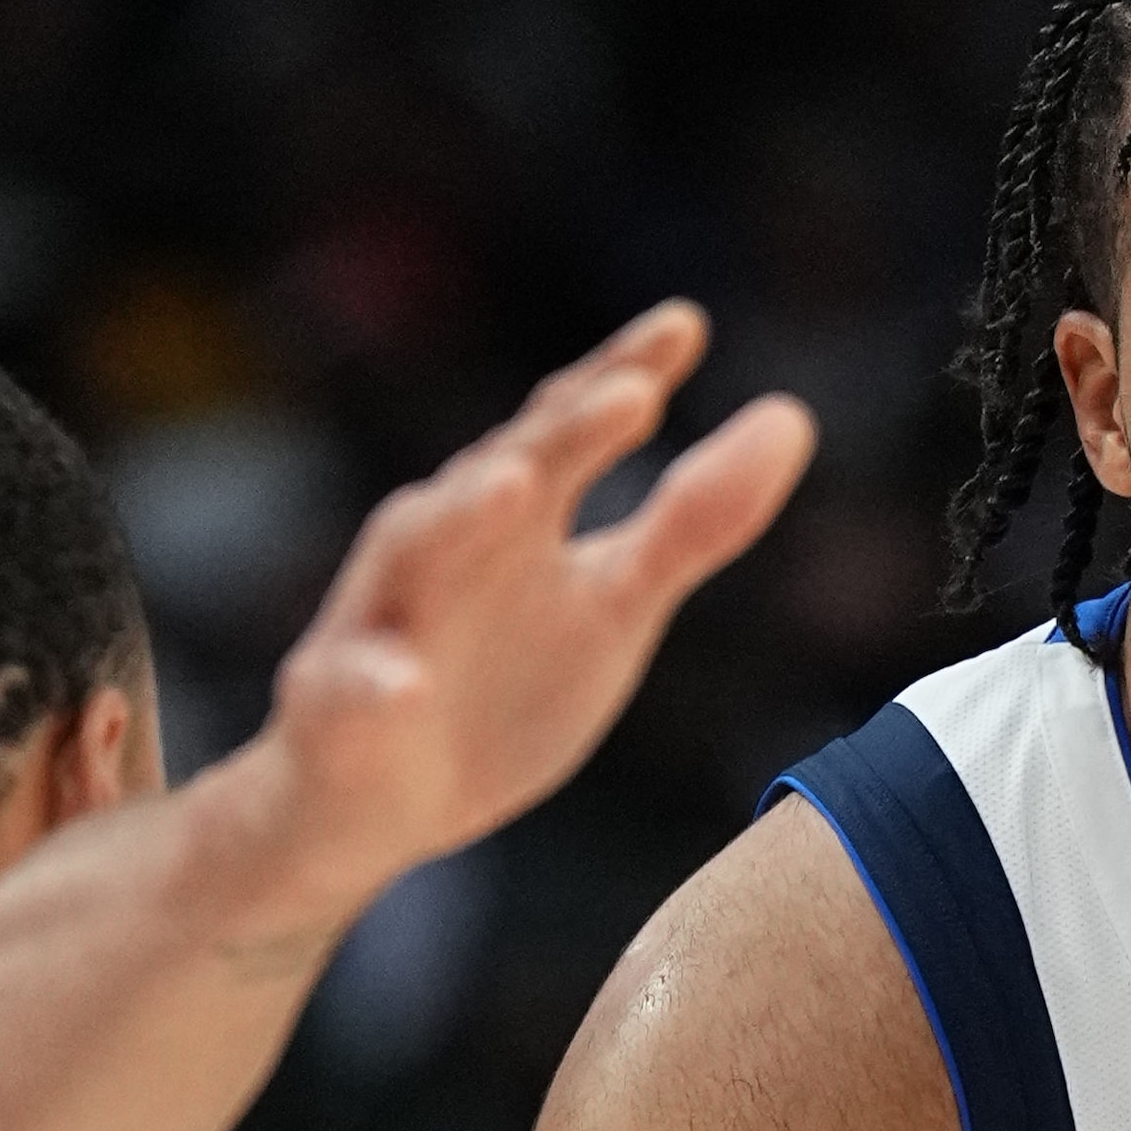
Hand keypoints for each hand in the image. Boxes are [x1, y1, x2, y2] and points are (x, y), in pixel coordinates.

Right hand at [266, 299, 816, 878]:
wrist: (382, 805)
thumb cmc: (500, 686)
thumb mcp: (614, 604)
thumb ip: (693, 520)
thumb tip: (792, 417)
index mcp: (516, 518)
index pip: (568, 429)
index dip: (624, 376)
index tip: (686, 325)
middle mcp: (445, 546)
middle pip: (502, 473)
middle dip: (560, 434)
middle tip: (632, 395)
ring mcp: (384, 622)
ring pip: (415, 553)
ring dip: (461, 517)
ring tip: (515, 487)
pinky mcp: (339, 708)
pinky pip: (352, 692)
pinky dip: (372, 686)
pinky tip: (401, 688)